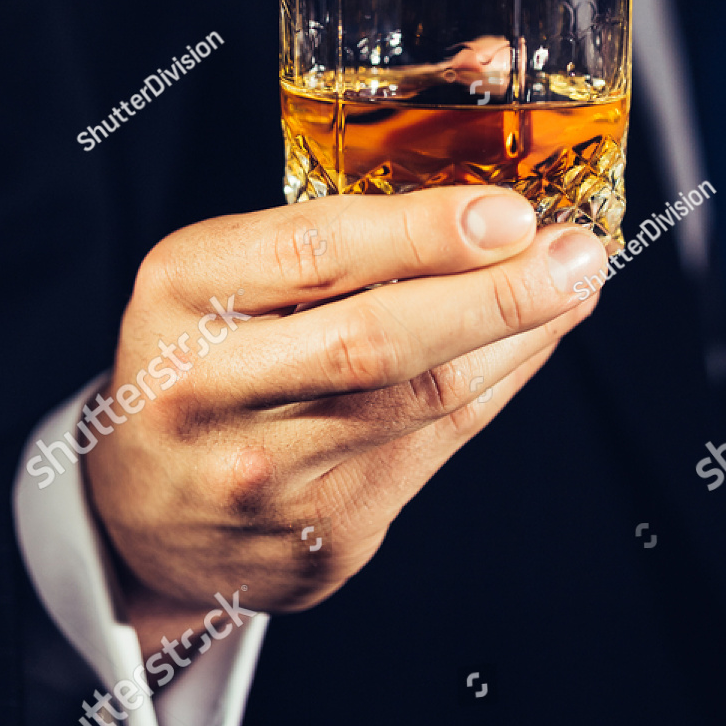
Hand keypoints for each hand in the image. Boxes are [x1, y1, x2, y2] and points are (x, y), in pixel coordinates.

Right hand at [83, 189, 605, 652]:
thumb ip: (326, 232)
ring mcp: (263, 475)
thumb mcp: (219, 271)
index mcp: (181, 292)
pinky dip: (499, 386)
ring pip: (421, 400)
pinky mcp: (319, 536)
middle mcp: (209, 389)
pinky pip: (436, 448)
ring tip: (578, 286)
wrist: (147, 510)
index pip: (312, 253)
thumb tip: (485, 190)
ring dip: (519, 337)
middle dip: (497, 294)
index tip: (510, 211)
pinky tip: (537, 342)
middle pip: (376, 341)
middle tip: (578, 254)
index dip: (423, 232)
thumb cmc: (203, 354)